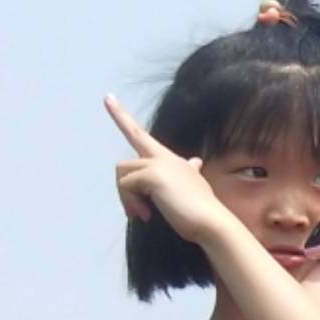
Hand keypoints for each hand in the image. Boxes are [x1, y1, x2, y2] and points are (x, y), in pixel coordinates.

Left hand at [104, 96, 230, 234]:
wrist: (211, 221)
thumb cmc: (200, 211)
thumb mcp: (193, 185)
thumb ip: (189, 171)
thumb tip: (196, 161)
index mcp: (171, 160)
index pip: (141, 135)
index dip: (121, 116)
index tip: (108, 98)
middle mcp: (163, 157)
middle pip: (124, 164)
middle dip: (123, 190)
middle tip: (134, 211)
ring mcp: (157, 164)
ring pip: (122, 175)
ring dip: (127, 198)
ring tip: (143, 214)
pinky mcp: (151, 175)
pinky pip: (125, 185)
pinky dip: (131, 202)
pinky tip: (145, 215)